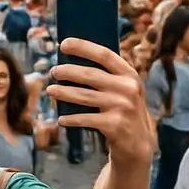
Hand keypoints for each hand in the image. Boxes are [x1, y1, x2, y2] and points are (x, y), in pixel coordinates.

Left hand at [47, 39, 153, 162]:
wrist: (139, 145)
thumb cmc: (124, 111)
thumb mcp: (125, 90)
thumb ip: (109, 76)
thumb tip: (73, 61)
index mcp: (130, 75)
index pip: (104, 55)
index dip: (83, 47)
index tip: (63, 43)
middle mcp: (128, 88)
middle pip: (90, 75)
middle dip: (67, 71)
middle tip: (53, 71)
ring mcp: (122, 107)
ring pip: (84, 96)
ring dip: (63, 92)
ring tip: (50, 90)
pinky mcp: (114, 125)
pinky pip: (85, 118)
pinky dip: (70, 119)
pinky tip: (61, 118)